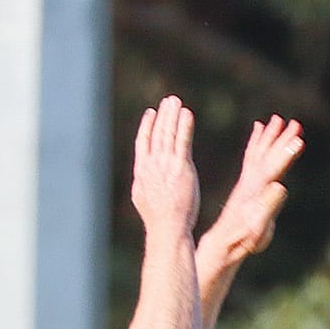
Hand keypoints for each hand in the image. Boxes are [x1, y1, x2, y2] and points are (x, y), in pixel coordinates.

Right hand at [132, 96, 199, 233]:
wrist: (168, 228)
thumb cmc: (159, 221)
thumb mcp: (143, 199)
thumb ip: (144, 184)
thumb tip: (142, 179)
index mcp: (142, 172)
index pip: (143, 142)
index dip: (147, 126)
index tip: (151, 113)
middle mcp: (152, 165)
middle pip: (157, 134)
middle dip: (163, 115)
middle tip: (169, 100)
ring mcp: (166, 165)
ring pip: (168, 134)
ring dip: (172, 115)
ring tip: (176, 102)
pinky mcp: (181, 167)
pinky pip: (182, 141)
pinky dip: (184, 126)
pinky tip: (187, 114)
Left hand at [203, 114, 302, 259]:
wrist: (223, 242)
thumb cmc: (243, 240)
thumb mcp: (257, 228)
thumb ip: (267, 207)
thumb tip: (280, 187)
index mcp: (255, 192)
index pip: (272, 169)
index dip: (285, 155)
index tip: (298, 141)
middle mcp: (251, 182)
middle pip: (268, 157)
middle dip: (282, 141)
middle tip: (296, 124)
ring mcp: (248, 181)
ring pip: (260, 153)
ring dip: (271, 136)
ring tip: (279, 119)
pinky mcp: (246, 182)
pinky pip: (252, 157)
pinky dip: (257, 141)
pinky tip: (259, 128)